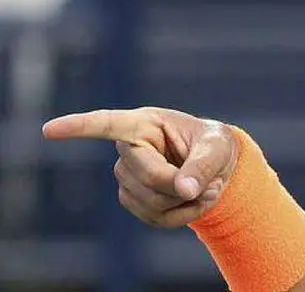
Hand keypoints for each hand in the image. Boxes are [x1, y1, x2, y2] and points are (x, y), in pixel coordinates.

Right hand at [42, 107, 239, 228]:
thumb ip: (203, 165)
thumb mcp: (217, 146)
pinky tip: (196, 200)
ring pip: (154, 203)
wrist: (215, 167)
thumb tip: (183, 189)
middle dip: (184, 184)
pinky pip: (158, 219)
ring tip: (208, 186)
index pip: (107, 124)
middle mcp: (128, 150)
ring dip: (189, 202)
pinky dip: (186, 215)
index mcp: (144, 124)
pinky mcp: (133, 201)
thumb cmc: (213, 145)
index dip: (78, 127)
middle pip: (150, 177)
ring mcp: (126, 177)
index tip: (48, 130)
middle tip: (213, 179)